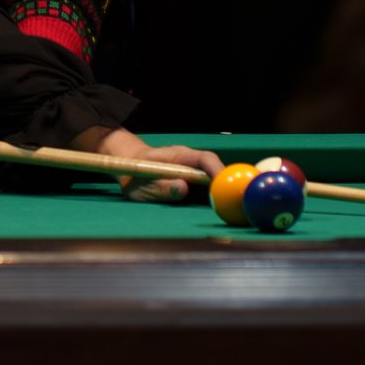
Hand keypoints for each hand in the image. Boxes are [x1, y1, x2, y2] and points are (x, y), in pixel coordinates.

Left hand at [75, 126, 226, 203]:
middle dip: (227, 184)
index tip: (227, 187)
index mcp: (179, 155)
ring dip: (223, 192)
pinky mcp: (193, 180)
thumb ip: (162, 187)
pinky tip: (221, 208)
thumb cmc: (135, 173)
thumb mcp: (143, 185)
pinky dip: (216, 196)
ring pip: (214, 179)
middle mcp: (190, 161)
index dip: (218, 172)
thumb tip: (183, 189)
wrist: (130, 165)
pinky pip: (209, 186)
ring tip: (231, 209)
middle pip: (216, 169)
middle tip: (235, 204)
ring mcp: (193, 170)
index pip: (205, 159)